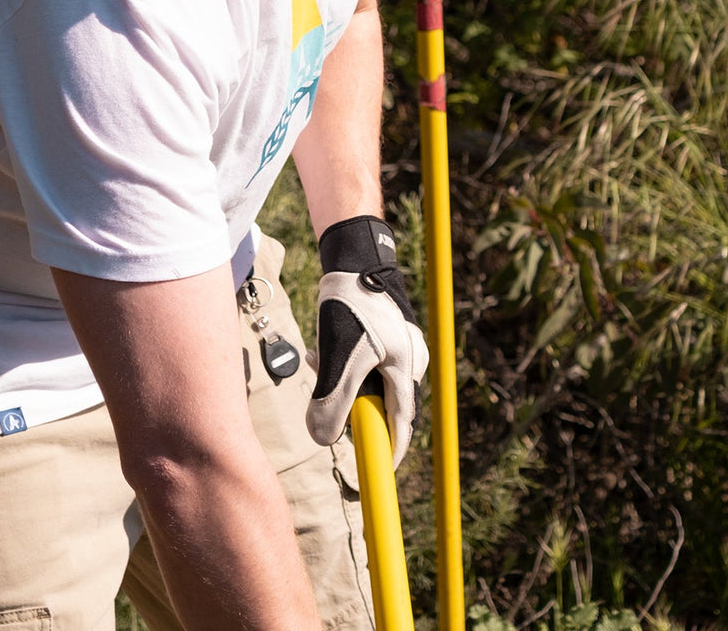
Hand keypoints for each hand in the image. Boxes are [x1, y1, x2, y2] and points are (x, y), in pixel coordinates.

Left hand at [305, 216, 429, 467]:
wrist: (352, 256)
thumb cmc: (350, 305)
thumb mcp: (337, 359)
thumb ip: (331, 403)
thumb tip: (322, 438)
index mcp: (405, 368)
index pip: (400, 423)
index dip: (388, 450)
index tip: (376, 471)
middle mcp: (409, 358)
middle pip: (380, 401)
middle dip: (349, 403)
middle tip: (323, 394)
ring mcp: (399, 344)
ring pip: (367, 379)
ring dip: (340, 379)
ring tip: (318, 359)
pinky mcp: (386, 333)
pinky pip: (363, 361)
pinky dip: (342, 362)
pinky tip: (320, 347)